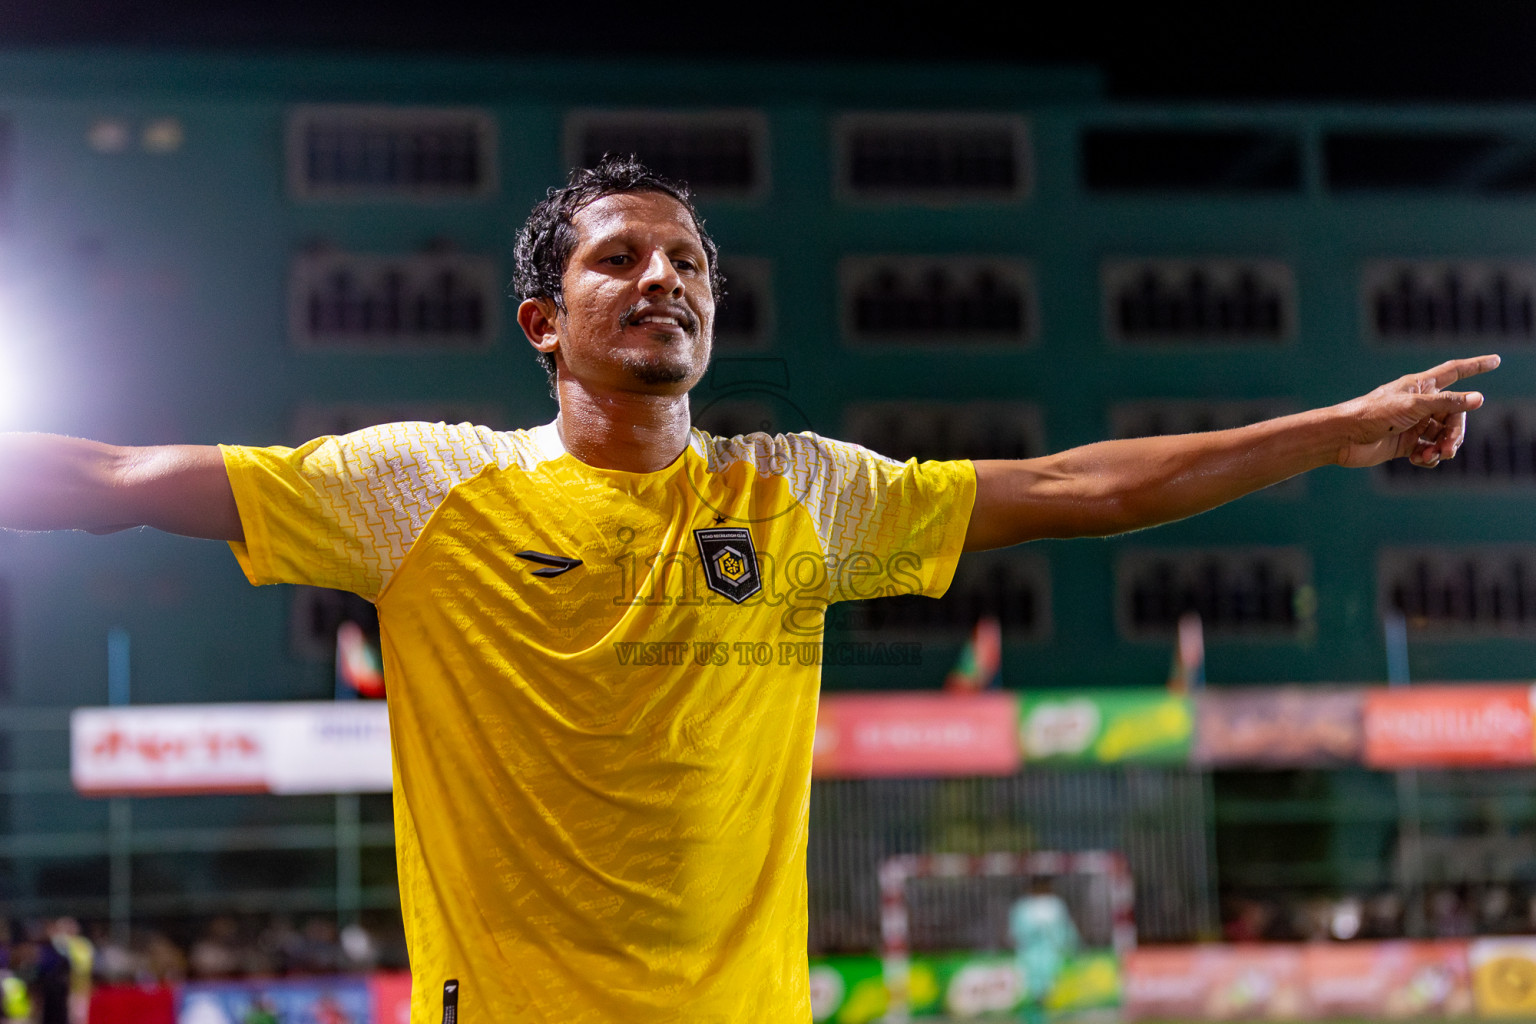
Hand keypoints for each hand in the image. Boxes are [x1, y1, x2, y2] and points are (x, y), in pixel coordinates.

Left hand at [1335, 354, 1500, 468]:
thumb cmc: (1373, 414)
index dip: (1476, 366)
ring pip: (1443, 435)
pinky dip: (1430, 457)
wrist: (1343, 438)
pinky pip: (1429, 450)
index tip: (1496, 361)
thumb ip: (1446, 403)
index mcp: (1420, 386)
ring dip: (1445, 447)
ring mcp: (1413, 424)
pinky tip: (1421, 460)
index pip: (1454, 372)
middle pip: (1454, 414)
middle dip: (1456, 431)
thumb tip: (1478, 398)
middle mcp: (1419, 404)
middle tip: (1450, 446)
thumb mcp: (1413, 406)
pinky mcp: (1405, 444)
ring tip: (1437, 455)